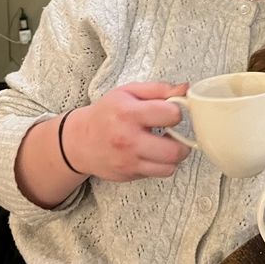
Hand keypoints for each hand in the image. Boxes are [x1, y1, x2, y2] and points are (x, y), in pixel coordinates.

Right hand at [65, 82, 190, 180]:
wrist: (79, 141)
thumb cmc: (106, 113)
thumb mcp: (128, 92)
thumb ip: (158, 89)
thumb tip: (185, 88)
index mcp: (129, 113)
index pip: (171, 114)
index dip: (176, 112)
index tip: (170, 112)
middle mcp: (128, 140)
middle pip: (174, 150)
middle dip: (183, 141)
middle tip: (175, 134)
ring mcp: (128, 161)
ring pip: (169, 167)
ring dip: (173, 156)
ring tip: (165, 145)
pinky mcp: (128, 175)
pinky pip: (157, 174)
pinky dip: (160, 165)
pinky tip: (152, 153)